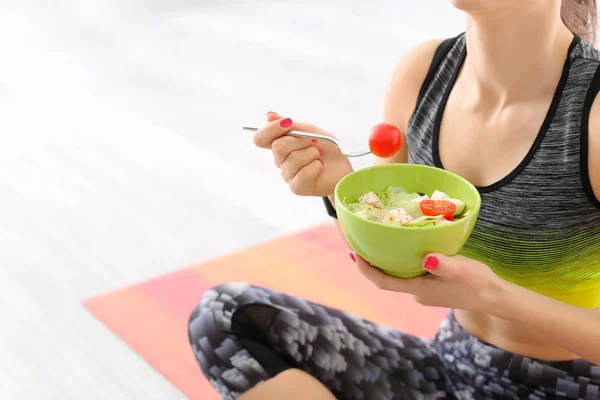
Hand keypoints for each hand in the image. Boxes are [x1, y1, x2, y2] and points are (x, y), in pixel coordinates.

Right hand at [253, 112, 352, 196]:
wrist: (343, 166)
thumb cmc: (327, 149)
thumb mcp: (310, 131)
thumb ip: (290, 126)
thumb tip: (270, 115)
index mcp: (280, 145)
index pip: (260, 138)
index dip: (271, 129)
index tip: (288, 123)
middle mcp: (280, 161)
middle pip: (278, 147)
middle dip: (300, 140)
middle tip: (314, 141)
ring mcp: (288, 175)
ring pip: (293, 159)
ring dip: (311, 153)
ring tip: (318, 155)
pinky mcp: (297, 188)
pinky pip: (302, 174)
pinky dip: (315, 166)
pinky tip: (320, 166)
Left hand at [351, 252, 503, 312]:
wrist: (493, 297)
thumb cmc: (477, 283)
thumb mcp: (462, 270)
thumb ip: (444, 264)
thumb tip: (427, 259)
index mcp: (417, 289)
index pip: (383, 282)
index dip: (365, 269)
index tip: (353, 253)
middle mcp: (415, 291)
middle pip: (384, 276)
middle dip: (368, 260)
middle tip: (354, 239)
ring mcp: (421, 288)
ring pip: (395, 273)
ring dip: (381, 259)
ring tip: (370, 238)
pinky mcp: (429, 283)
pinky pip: (407, 271)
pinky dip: (397, 259)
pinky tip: (398, 244)